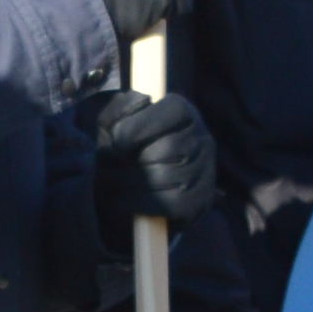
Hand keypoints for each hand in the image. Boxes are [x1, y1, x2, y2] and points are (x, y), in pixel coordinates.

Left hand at [90, 87, 216, 229]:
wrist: (146, 184)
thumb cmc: (129, 146)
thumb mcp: (119, 120)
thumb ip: (119, 108)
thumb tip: (133, 109)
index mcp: (183, 112)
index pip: (168, 112)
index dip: (135, 128)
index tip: (116, 142)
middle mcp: (202, 138)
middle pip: (167, 148)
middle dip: (130, 161)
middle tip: (107, 168)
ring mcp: (205, 170)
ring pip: (167, 176)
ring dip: (129, 182)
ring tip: (110, 183)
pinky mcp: (200, 199)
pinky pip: (170, 203)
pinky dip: (138, 202)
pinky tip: (122, 199)